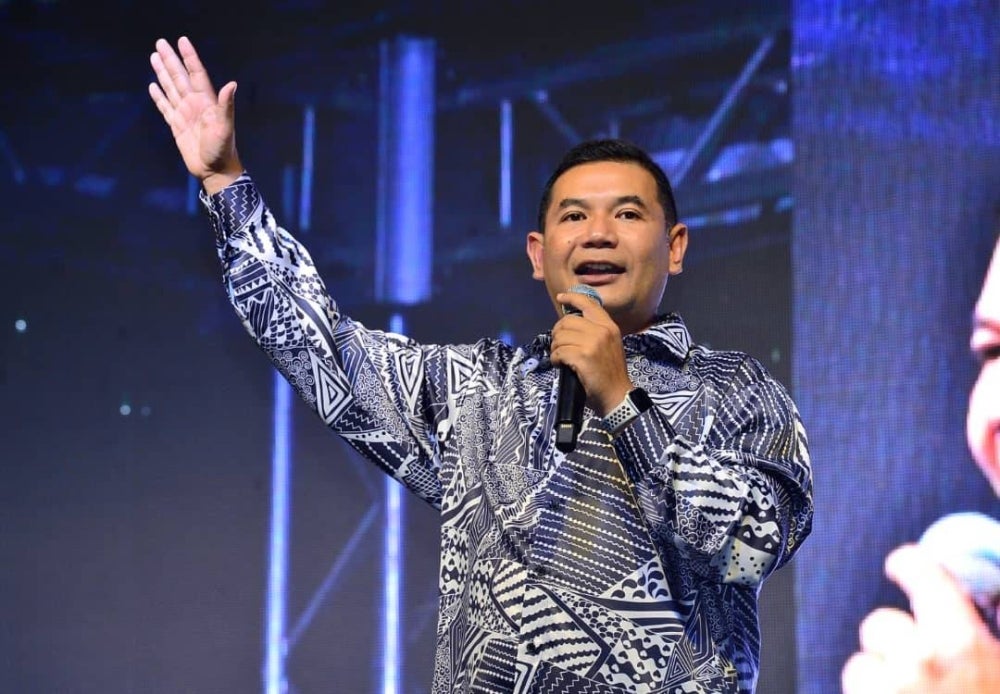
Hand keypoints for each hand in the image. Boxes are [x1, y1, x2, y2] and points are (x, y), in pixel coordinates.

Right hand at [148, 37, 241, 192]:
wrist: (215, 171)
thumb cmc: (223, 149)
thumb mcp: (225, 127)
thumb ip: (226, 106)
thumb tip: (232, 84)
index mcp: (207, 102)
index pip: (196, 74)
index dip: (189, 57)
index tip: (182, 40)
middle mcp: (195, 104)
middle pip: (180, 77)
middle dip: (170, 60)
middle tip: (160, 42)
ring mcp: (185, 114)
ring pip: (171, 88)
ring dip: (163, 73)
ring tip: (154, 56)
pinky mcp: (177, 125)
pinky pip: (165, 107)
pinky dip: (159, 96)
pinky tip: (153, 85)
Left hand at [550, 291, 632, 415]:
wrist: (617, 395)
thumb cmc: (610, 372)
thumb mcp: (609, 345)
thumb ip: (595, 331)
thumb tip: (570, 323)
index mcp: (609, 326)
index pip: (588, 304)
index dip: (572, 298)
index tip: (561, 298)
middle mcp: (601, 331)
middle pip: (567, 321)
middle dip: (558, 333)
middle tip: (559, 345)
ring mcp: (592, 343)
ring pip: (560, 337)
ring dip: (556, 348)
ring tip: (561, 358)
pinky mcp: (582, 356)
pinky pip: (558, 351)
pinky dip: (555, 359)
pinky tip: (560, 365)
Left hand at [842, 543, 999, 693]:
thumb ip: (994, 628)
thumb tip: (997, 600)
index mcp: (961, 643)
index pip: (921, 572)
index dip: (909, 564)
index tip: (901, 563)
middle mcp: (920, 659)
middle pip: (880, 624)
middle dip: (895, 642)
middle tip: (921, 668)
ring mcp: (889, 686)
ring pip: (861, 662)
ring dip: (879, 675)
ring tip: (910, 693)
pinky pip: (854, 688)